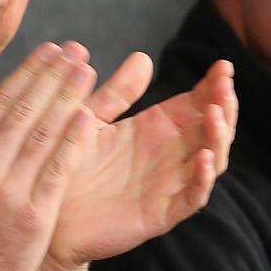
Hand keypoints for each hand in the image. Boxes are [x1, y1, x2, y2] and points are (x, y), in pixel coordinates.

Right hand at [0, 42, 97, 270]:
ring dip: (67, 97)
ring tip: (87, 71)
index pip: (0, 103)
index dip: (27, 73)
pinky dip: (73, 141)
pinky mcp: (34, 215)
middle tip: (75, 49)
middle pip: (24, 110)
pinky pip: (57, 169)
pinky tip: (88, 116)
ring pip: (43, 133)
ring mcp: (10, 191)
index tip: (48, 50)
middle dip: (52, 75)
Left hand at [44, 54, 236, 269]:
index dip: (212, 86)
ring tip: (216, 113)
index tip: (223, 65)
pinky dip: (202, 179)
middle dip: (223, 106)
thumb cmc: (66, 165)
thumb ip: (118, 93)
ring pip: (210, 161)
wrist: (46, 211)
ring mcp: (168, 185)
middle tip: (225, 85)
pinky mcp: (160, 214)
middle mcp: (168, 156)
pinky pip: (191, 198)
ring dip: (218, 138)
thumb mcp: (92, 119)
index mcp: (154, 130)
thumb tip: (143, 56)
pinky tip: (202, 157)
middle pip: (210, 129)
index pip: (196, 104)